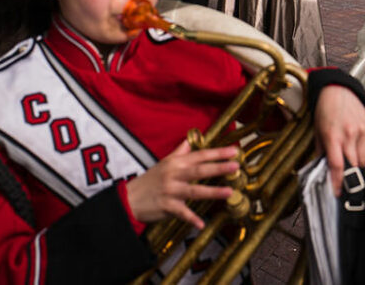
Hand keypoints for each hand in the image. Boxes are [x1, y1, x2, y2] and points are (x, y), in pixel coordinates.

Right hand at [124, 141, 238, 226]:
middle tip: (236, 166)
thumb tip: (190, 140)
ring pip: (194, 190)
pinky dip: (191, 218)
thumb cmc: (150, 180)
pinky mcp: (166, 206)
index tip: (234, 151)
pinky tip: (202, 224)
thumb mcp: (164, 162)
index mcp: (176, 162)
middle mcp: (174, 174)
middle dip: (218, 168)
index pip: (200, 155)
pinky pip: (182, 213)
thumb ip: (180, 152)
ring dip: (212, 192)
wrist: (129, 198)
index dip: (218, 153)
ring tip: (230, 192)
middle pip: (199, 170)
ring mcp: (171, 191)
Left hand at [313, 85, 364, 194]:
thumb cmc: (325, 109)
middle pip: (354, 166)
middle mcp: (349, 134)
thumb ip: (321, 152)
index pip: (337, 165)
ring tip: (352, 172)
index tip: (337, 192)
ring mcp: (361, 132)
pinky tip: (360, 160)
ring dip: (359, 170)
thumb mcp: (317, 131)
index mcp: (333, 136)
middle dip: (350, 180)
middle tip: (345, 187)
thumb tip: (323, 170)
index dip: (338, 182)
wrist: (338, 90)